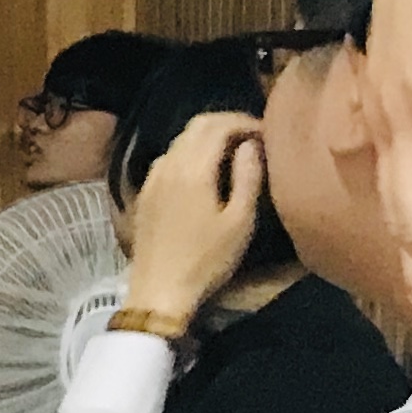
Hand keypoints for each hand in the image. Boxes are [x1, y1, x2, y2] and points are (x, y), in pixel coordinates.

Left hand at [120, 108, 267, 316]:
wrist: (159, 290)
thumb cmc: (207, 259)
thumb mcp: (240, 221)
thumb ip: (248, 176)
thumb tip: (251, 145)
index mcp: (191, 170)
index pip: (215, 125)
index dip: (244, 122)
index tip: (267, 133)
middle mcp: (166, 167)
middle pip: (195, 127)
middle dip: (227, 124)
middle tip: (254, 138)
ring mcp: (150, 179)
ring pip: (180, 142)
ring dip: (207, 139)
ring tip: (236, 154)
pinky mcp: (144, 194)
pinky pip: (168, 160)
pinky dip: (190, 154)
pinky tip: (207, 173)